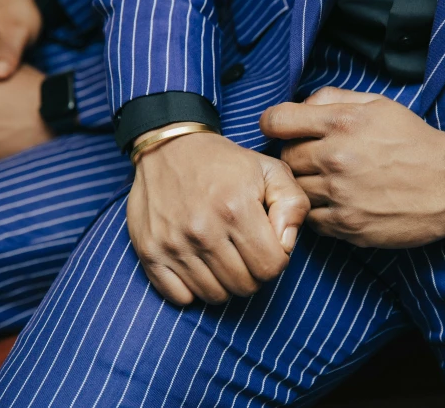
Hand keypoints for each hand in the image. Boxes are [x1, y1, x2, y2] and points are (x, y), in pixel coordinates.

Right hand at [128, 127, 309, 304]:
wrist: (169, 147)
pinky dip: (194, 289)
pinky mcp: (150, 253)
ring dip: (225, 282)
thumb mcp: (271, 170)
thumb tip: (286, 245)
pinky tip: (200, 264)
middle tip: (246, 250)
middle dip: (253, 272)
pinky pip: (181, 297)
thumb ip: (293, 205)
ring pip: (215, 296)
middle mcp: (203, 230)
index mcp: (236, 209)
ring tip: (224, 254)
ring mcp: (174, 244)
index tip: (268, 243)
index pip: (271, 267)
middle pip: (245, 286)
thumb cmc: (225, 162)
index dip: (277, 259)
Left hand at [260, 87, 444, 248]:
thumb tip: (302, 104)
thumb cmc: (415, 142)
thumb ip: (335, 98)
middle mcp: (335, 157)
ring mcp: (339, 194)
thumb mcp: (379, 105)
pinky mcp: (346, 224)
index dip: (274, 124)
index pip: (277, 121)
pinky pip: (311, 218)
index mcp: (342, 122)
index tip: (280, 129)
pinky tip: (337, 202)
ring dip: (305, 184)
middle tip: (314, 158)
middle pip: (285, 157)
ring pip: (295, 189)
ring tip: (328, 181)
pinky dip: (318, 211)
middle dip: (295, 155)